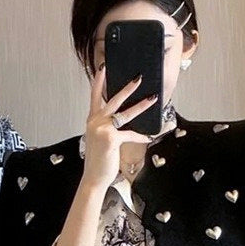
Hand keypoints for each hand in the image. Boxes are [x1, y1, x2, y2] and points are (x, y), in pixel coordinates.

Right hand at [81, 64, 156, 188]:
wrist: (93, 177)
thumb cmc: (98, 160)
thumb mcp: (99, 139)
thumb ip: (106, 127)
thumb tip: (119, 120)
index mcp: (92, 120)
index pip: (95, 96)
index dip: (98, 81)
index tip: (103, 67)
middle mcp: (95, 121)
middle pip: (113, 100)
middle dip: (127, 88)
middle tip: (138, 78)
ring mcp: (102, 129)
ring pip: (125, 114)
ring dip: (141, 106)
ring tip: (152, 99)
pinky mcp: (111, 139)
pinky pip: (130, 134)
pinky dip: (140, 137)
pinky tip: (148, 138)